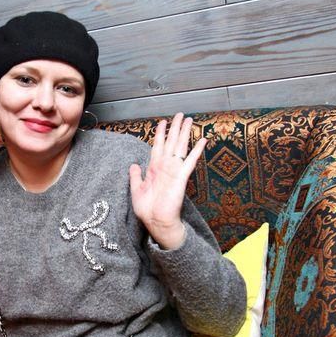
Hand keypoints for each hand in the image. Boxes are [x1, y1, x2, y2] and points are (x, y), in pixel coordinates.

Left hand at [129, 112, 205, 249]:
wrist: (156, 222)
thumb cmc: (147, 210)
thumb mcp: (136, 190)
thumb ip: (135, 176)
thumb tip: (133, 165)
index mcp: (154, 169)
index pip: (158, 146)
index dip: (160, 134)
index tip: (163, 122)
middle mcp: (165, 167)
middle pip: (171, 143)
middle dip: (175, 128)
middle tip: (180, 115)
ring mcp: (174, 171)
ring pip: (180, 147)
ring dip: (184, 133)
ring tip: (189, 120)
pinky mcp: (181, 178)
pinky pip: (190, 161)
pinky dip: (196, 150)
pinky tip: (202, 140)